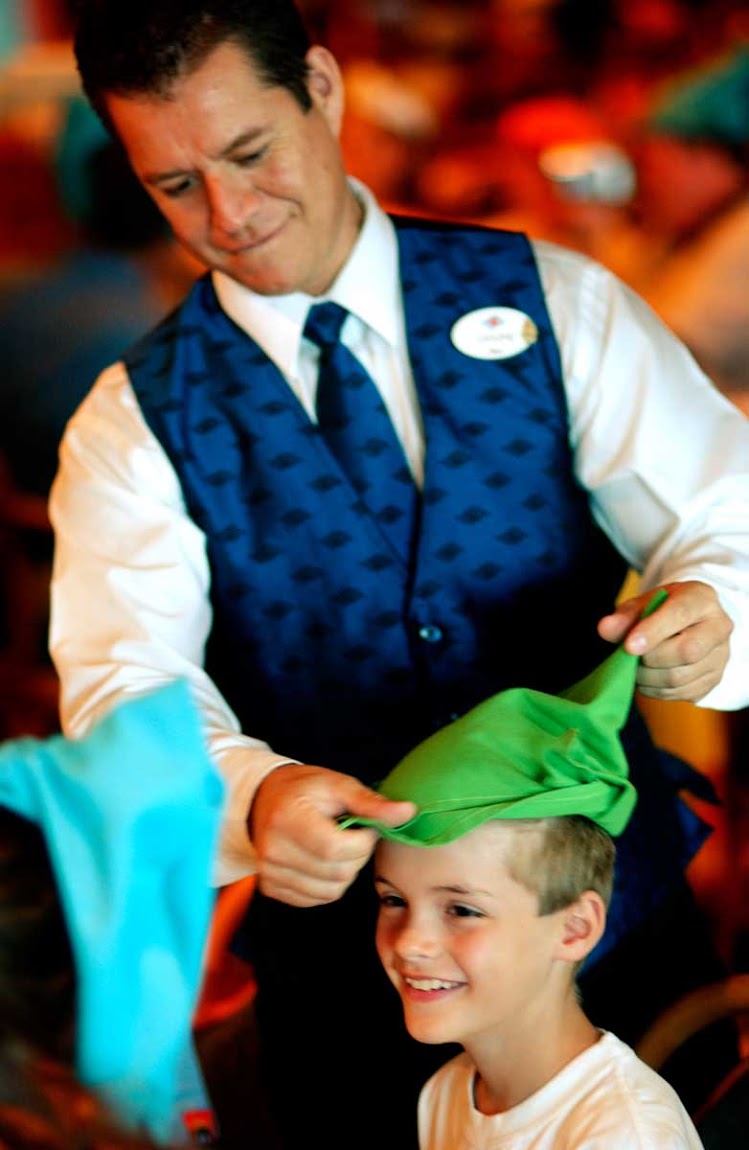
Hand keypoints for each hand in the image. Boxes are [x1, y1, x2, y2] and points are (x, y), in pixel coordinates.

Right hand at [248, 764, 415, 907]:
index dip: (362, 842)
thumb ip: (372, 803)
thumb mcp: (338, 785)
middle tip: (352, 835)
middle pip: (337, 873)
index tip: (365, 827)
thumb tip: (409, 812)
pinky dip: (329, 884)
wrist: (264, 799)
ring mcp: (269, 872)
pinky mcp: (270, 887)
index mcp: (287, 818)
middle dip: (357, 857)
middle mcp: (273, 850)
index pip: (335, 849)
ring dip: (345, 872)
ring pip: (330, 891)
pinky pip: (316, 899)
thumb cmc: (306, 790)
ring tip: (336, 845)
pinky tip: (323, 860)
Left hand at [597, 581, 732, 702]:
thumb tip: (605, 629)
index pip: (680, 614)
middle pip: (686, 652)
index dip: (653, 631)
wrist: (688, 624)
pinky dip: (654, 689)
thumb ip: (626, 615)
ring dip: (647, 677)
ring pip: (679, 678)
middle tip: (630, 653)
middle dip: (649, 657)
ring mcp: (720, 658)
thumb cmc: (662, 610)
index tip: (629, 646)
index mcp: (701, 599)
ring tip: (635, 665)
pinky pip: (678, 694)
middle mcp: (719, 628)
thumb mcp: (644, 603)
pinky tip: (647, 676)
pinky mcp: (712, 682)